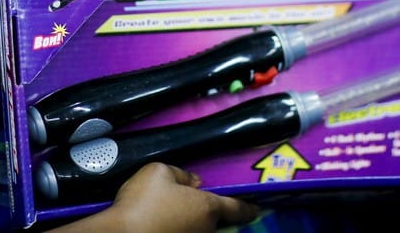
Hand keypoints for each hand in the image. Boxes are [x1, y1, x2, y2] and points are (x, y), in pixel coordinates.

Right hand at [55, 162, 259, 232]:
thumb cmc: (143, 201)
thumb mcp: (159, 172)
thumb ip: (181, 174)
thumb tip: (194, 182)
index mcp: (208, 207)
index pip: (237, 208)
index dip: (248, 207)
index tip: (256, 208)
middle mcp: (205, 230)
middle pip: (213, 219)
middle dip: (206, 211)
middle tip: (190, 201)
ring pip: (196, 229)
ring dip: (189, 222)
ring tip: (168, 212)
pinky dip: (176, 228)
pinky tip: (160, 223)